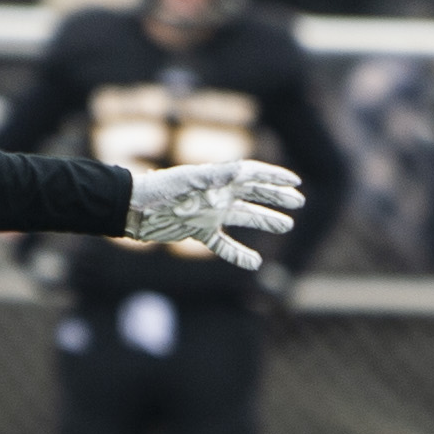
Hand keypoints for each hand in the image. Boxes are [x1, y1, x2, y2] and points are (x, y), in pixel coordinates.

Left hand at [126, 158, 305, 272]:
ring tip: (286, 225)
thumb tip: (244, 169)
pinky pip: (223, 244)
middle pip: (253, 195)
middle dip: (276, 198)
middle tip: (298, 203)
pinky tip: (254, 263)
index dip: (275, 177)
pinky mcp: (199, 232)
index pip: (253, 174)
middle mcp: (217, 194)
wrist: (135, 209)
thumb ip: (217, 175)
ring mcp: (209, 213)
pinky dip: (238, 254)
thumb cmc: (161, 190)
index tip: (295, 182)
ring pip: (244, 217)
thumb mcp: (190, 179)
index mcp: (218, 178)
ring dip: (264, 220)